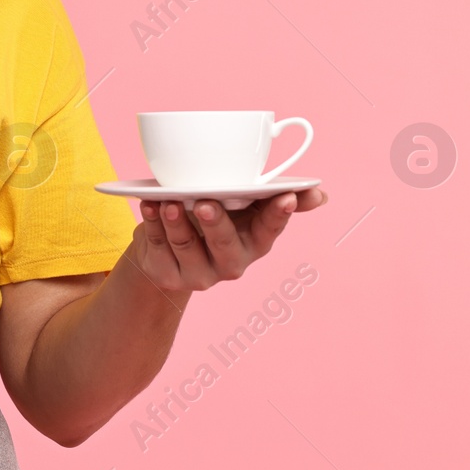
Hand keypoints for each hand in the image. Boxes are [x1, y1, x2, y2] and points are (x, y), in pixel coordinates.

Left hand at [131, 187, 328, 293]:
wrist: (170, 249)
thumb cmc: (215, 219)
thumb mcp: (243, 207)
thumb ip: (273, 197)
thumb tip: (320, 194)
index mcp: (254, 242)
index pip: (270, 230)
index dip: (278, 216)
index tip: (285, 197)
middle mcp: (230, 264)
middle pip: (225, 247)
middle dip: (217, 224)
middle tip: (206, 202)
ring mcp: (198, 274)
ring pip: (187, 247)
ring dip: (177, 223)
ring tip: (168, 201)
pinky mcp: (167, 275)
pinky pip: (159, 249)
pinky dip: (152, 226)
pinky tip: (149, 207)